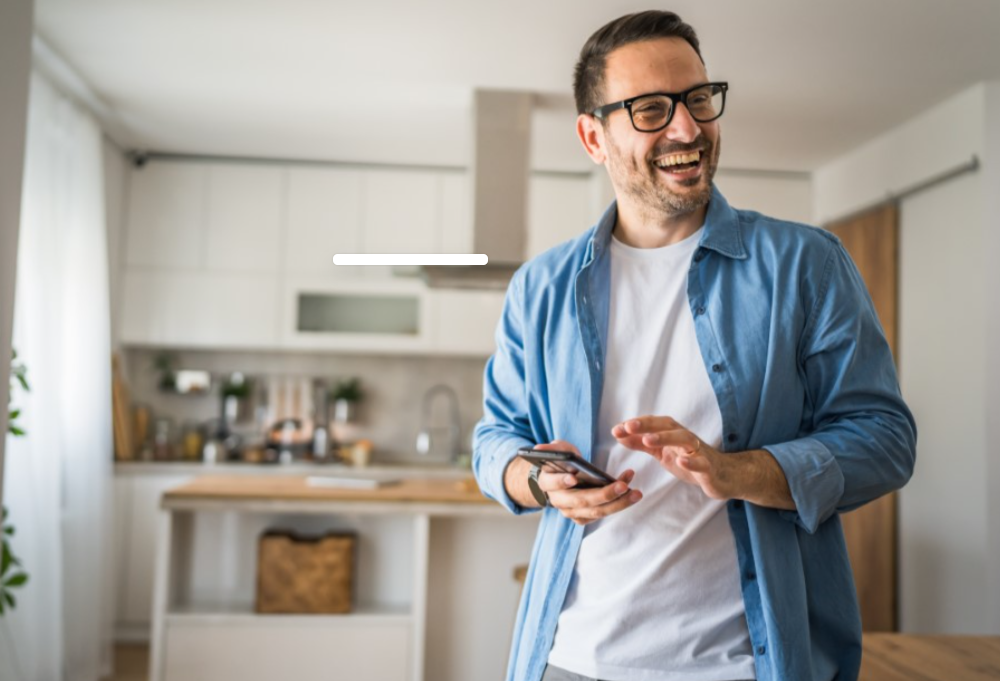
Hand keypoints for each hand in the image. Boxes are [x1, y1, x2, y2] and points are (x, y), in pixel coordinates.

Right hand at [532, 440, 641, 525]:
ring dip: (618, 503)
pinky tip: (632, 493)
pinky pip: (602, 513)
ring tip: (636, 493)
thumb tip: (540, 448)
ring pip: (596, 512)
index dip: (562, 481)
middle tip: (622, 486)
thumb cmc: (559, 464)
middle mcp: (559, 501)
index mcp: (547, 483)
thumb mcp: (557, 451)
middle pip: (581, 501)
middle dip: (603, 495)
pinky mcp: (583, 517)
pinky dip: (618, 504)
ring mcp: (571, 512)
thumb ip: (553, 449)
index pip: (553, 483)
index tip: (573, 477)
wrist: (556, 482)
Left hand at [611, 416, 734, 500]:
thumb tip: (619, 434)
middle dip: (647, 425)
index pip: (652, 424)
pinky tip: (680, 461)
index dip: (635, 426)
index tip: (616, 429)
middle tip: (628, 427)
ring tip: (648, 441)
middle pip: (666, 425)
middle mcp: (684, 438)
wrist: (722, 475)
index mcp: (672, 434)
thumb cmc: (690, 460)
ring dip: (665, 438)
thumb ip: (641, 444)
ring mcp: (698, 451)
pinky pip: (701, 462)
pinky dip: (691, 461)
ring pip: (683, 439)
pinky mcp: (708, 467)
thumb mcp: (662, 452)